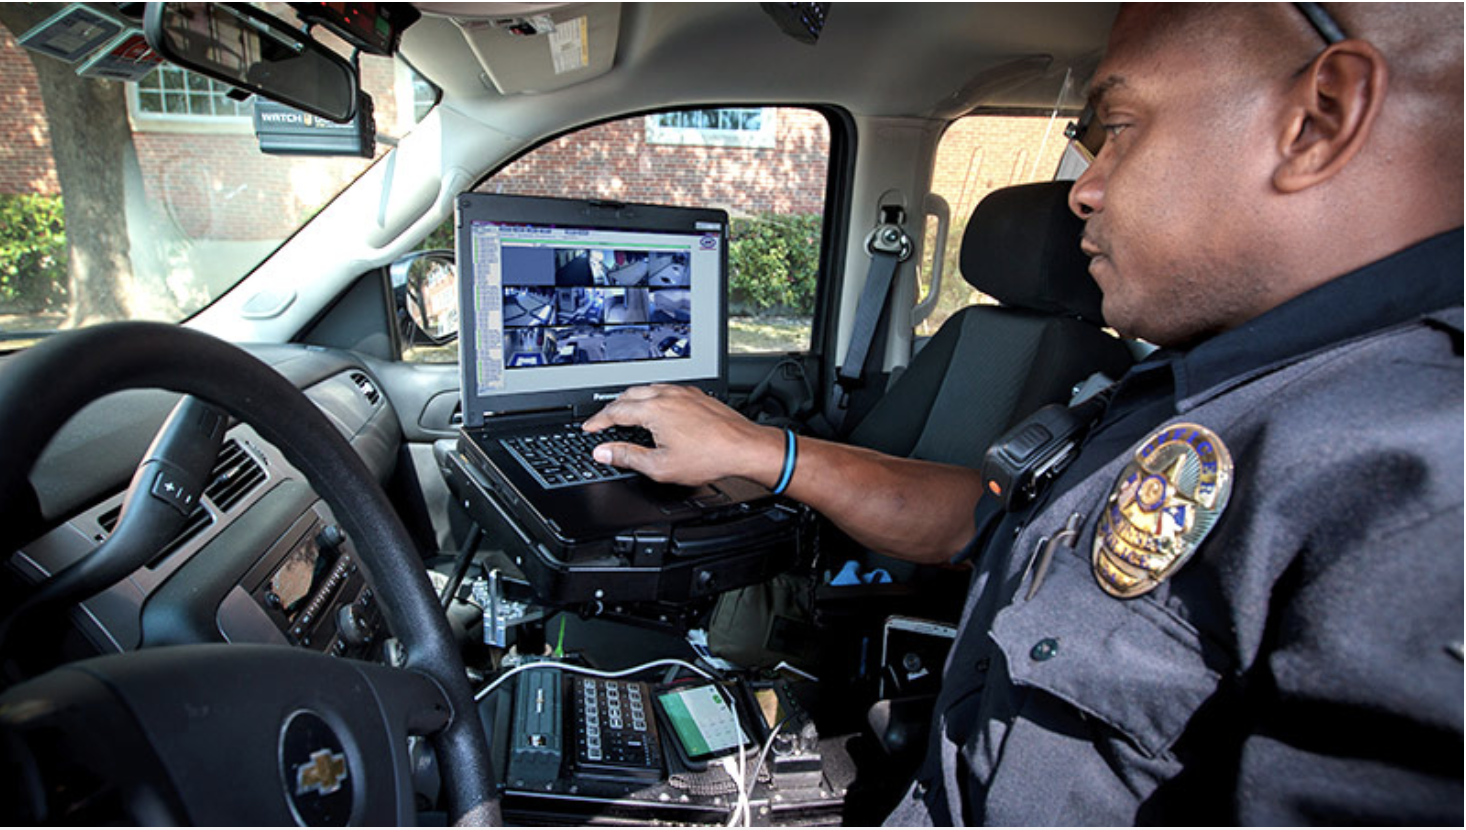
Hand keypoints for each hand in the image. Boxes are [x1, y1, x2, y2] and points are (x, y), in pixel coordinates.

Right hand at [582, 384, 783, 486]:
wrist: (744, 448)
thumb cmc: (709, 457)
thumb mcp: (660, 466)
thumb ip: (628, 457)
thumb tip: (603, 452)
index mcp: (654, 410)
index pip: (615, 411)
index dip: (597, 421)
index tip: (589, 428)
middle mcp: (668, 395)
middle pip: (628, 395)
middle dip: (611, 408)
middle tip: (602, 421)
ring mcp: (684, 392)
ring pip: (648, 389)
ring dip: (631, 399)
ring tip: (625, 412)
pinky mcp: (697, 395)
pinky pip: (666, 389)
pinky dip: (652, 397)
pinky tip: (656, 407)